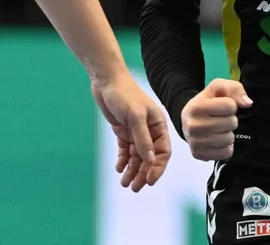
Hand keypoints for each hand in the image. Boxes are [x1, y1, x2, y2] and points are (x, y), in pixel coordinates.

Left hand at [92, 73, 171, 191]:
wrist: (106, 81)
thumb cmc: (124, 94)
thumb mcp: (135, 117)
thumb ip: (143, 139)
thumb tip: (151, 161)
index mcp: (158, 125)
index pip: (163, 152)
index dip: (157, 168)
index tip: (149, 181)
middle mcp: (149, 130)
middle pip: (149, 158)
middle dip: (143, 173)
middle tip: (134, 188)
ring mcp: (136, 132)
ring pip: (137, 157)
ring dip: (132, 170)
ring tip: (125, 183)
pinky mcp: (123, 131)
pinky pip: (125, 150)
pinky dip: (123, 160)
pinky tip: (119, 168)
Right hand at [181, 78, 252, 160]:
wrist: (188, 120)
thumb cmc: (207, 102)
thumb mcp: (218, 88)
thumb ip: (235, 89)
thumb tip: (247, 103)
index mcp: (196, 106)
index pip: (230, 106)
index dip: (231, 105)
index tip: (222, 107)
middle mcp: (193, 125)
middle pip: (231, 123)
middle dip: (230, 120)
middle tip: (221, 119)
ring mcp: (195, 142)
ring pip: (229, 139)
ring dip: (228, 134)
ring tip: (219, 129)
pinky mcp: (198, 154)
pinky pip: (226, 153)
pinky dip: (226, 147)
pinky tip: (218, 141)